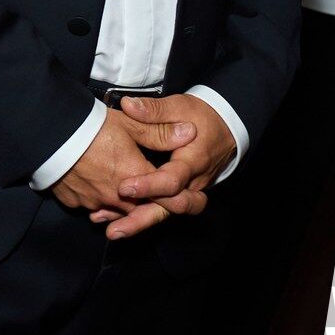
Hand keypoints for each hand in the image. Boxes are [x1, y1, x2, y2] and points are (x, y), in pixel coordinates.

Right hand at [51, 104, 191, 230]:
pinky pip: (92, 206)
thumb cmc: (88, 125)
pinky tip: (95, 185)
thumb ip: (159, 132)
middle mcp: (116, 196)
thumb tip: (189, 133)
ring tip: (123, 191)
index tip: (188, 197)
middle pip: (142, 209)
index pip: (168, 199)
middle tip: (155, 195)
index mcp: (135, 177)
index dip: (179, 200)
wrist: (45, 133)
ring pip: (116, 210)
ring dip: (123, 203)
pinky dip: (98, 199)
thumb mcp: (128, 123)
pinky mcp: (74, 202)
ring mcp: (93, 201)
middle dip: (149, 203)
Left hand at [97, 95, 236, 240]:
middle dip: (142, 220)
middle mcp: (192, 183)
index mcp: (193, 161)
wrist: (224, 129)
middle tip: (116, 229)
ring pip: (163, 213)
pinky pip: (159, 209)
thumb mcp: (180, 106)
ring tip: (110, 229)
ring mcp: (186, 192)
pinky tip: (110, 218)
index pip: (172, 180)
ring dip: (137, 223)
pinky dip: (136, 216)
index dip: (149, 185)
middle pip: (169, 208)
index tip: (124, 187)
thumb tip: (128, 105)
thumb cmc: (201, 117)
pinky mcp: (178, 195)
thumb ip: (154, 110)